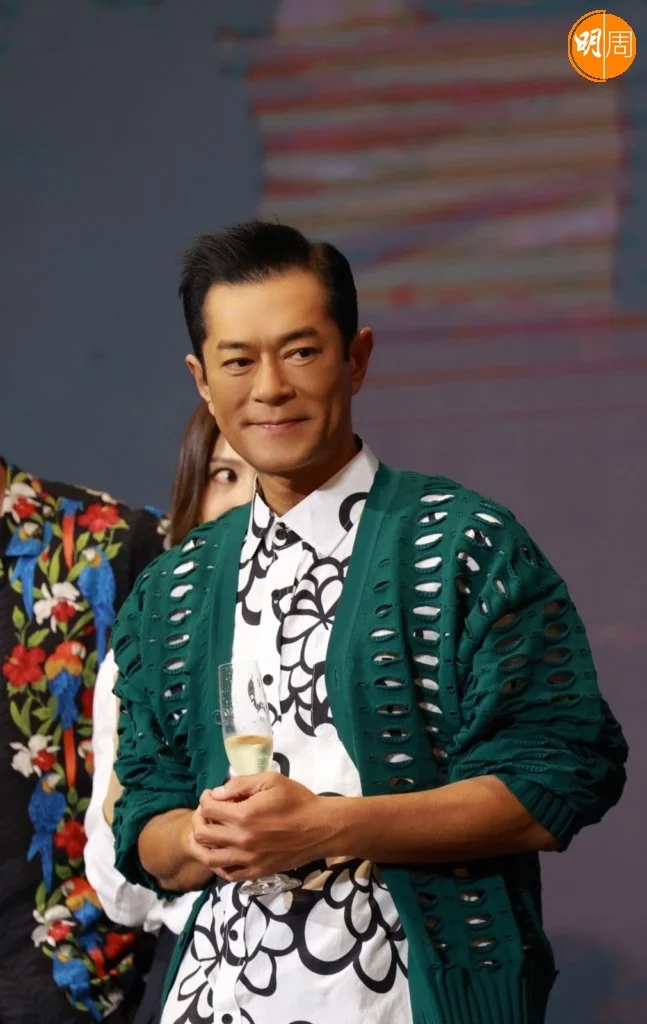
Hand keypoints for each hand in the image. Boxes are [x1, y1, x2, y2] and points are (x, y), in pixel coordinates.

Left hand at [188, 773, 337, 881]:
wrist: (320, 828)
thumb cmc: (297, 800)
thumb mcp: (271, 780)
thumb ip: (240, 784)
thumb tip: (217, 794)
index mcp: (243, 816)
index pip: (208, 808)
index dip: (205, 798)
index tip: (211, 795)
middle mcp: (241, 840)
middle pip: (202, 834)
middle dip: (199, 819)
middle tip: (206, 813)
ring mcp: (248, 860)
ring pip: (209, 858)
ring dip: (201, 845)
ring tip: (205, 834)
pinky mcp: (257, 872)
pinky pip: (228, 874)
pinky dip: (219, 864)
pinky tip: (222, 852)